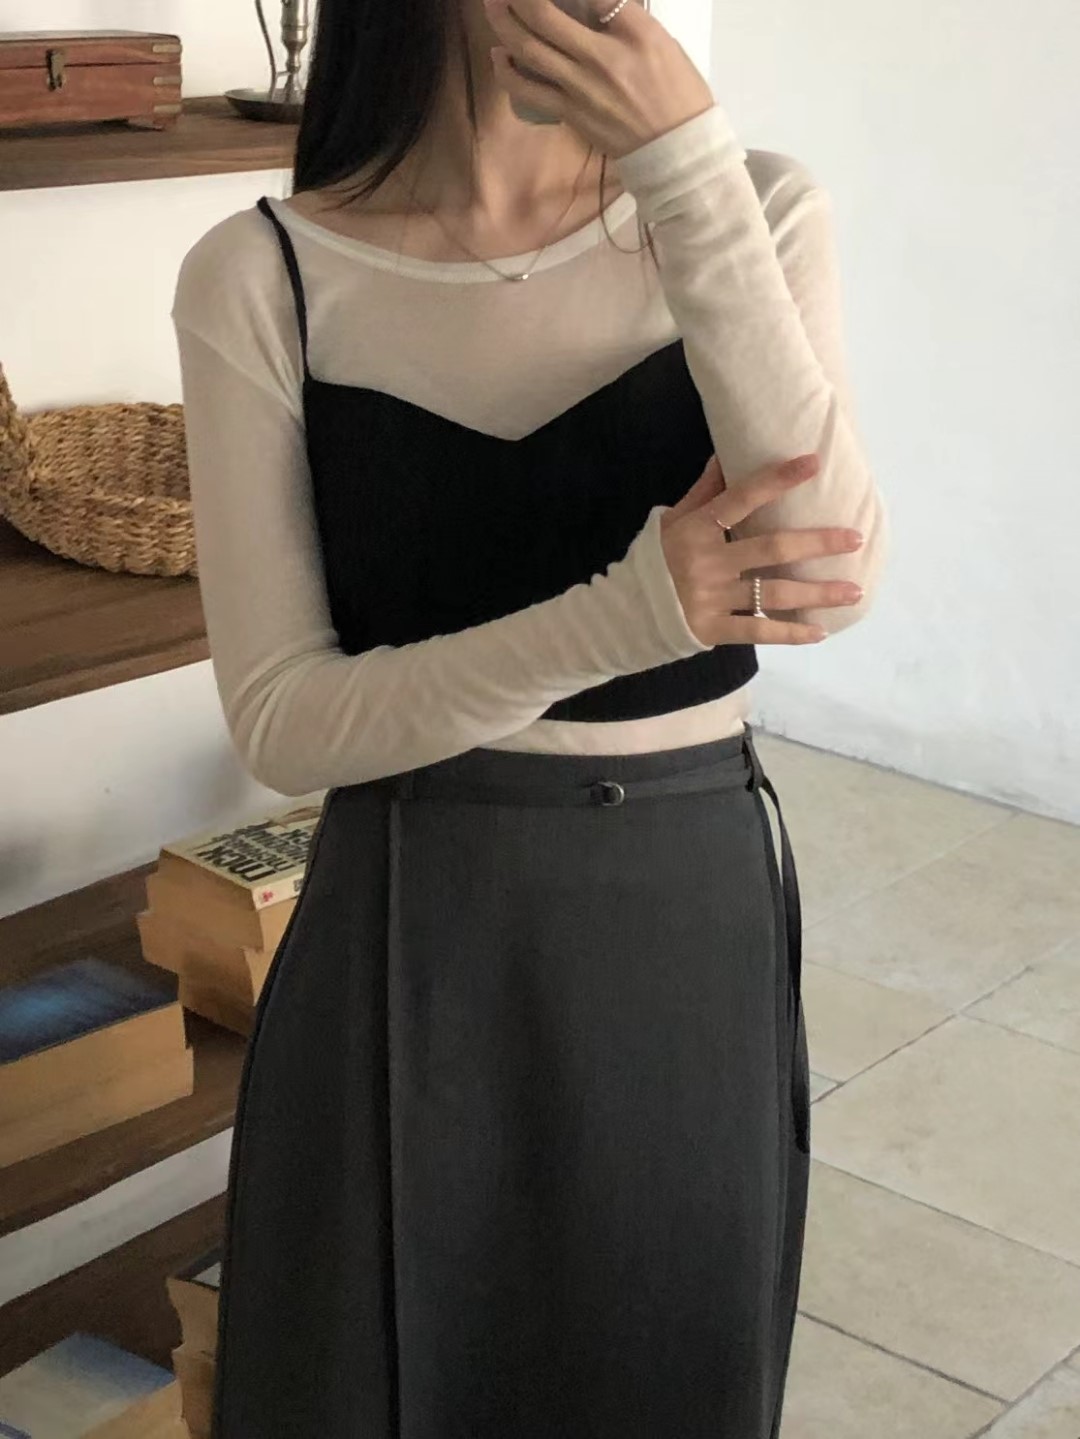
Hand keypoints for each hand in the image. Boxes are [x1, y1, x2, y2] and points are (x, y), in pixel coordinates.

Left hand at [483, 0, 715, 158]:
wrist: (677, 148)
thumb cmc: (675, 90)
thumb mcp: (658, 38)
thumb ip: (620, 13)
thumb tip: (589, 2)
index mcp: (627, 32)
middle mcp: (597, 58)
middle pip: (542, 17)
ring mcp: (579, 88)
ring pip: (529, 50)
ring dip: (504, 24)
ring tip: (492, 7)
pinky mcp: (570, 113)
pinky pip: (530, 91)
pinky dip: (508, 71)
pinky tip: (498, 56)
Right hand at [659, 454, 865, 646]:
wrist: (625, 612)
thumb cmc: (655, 560)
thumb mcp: (672, 521)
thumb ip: (703, 492)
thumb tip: (725, 454)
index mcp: (696, 529)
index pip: (742, 499)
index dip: (777, 480)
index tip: (812, 463)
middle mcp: (708, 562)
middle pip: (772, 550)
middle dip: (817, 544)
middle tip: (855, 539)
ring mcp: (711, 598)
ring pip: (773, 594)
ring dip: (817, 593)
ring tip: (853, 591)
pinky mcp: (712, 629)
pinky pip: (758, 631)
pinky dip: (790, 633)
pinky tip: (820, 631)